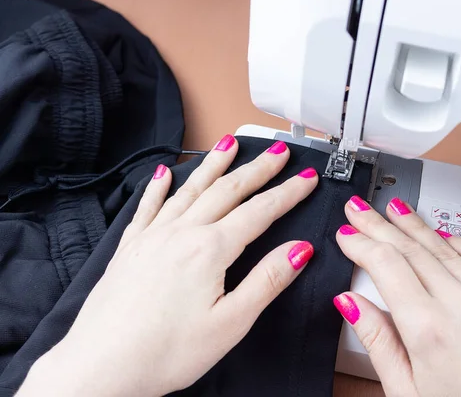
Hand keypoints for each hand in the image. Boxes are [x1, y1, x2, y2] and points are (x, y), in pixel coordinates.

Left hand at [18, 136, 318, 396]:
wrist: (102, 366)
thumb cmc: (166, 352)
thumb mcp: (231, 323)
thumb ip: (267, 280)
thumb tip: (300, 249)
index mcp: (209, 250)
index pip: (259, 211)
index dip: (288, 192)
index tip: (306, 178)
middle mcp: (180, 233)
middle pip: (227, 190)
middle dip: (257, 168)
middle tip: (276, 151)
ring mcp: (152, 237)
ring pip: (190, 189)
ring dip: (213, 165)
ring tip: (229, 144)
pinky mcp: (130, 248)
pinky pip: (148, 207)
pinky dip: (159, 187)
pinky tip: (164, 173)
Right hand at [333, 196, 460, 396]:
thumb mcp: (406, 389)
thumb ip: (376, 340)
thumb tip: (350, 303)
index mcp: (428, 330)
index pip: (385, 266)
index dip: (361, 243)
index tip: (347, 234)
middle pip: (410, 249)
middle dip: (378, 225)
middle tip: (360, 209)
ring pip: (445, 247)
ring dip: (414, 224)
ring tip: (394, 209)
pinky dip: (459, 240)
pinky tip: (442, 231)